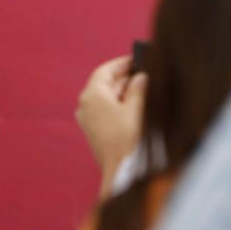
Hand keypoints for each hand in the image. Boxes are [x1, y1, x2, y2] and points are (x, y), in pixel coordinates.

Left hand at [75, 55, 147, 193]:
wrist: (120, 170)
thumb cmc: (128, 138)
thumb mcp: (137, 108)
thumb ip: (139, 89)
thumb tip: (141, 77)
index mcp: (91, 95)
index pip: (105, 71)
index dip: (122, 64)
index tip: (136, 58)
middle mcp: (85, 105)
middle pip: (105, 84)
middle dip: (125, 79)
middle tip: (145, 73)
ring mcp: (87, 120)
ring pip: (106, 99)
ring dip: (124, 93)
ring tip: (145, 89)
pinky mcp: (93, 132)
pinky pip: (106, 112)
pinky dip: (119, 106)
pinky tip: (136, 107)